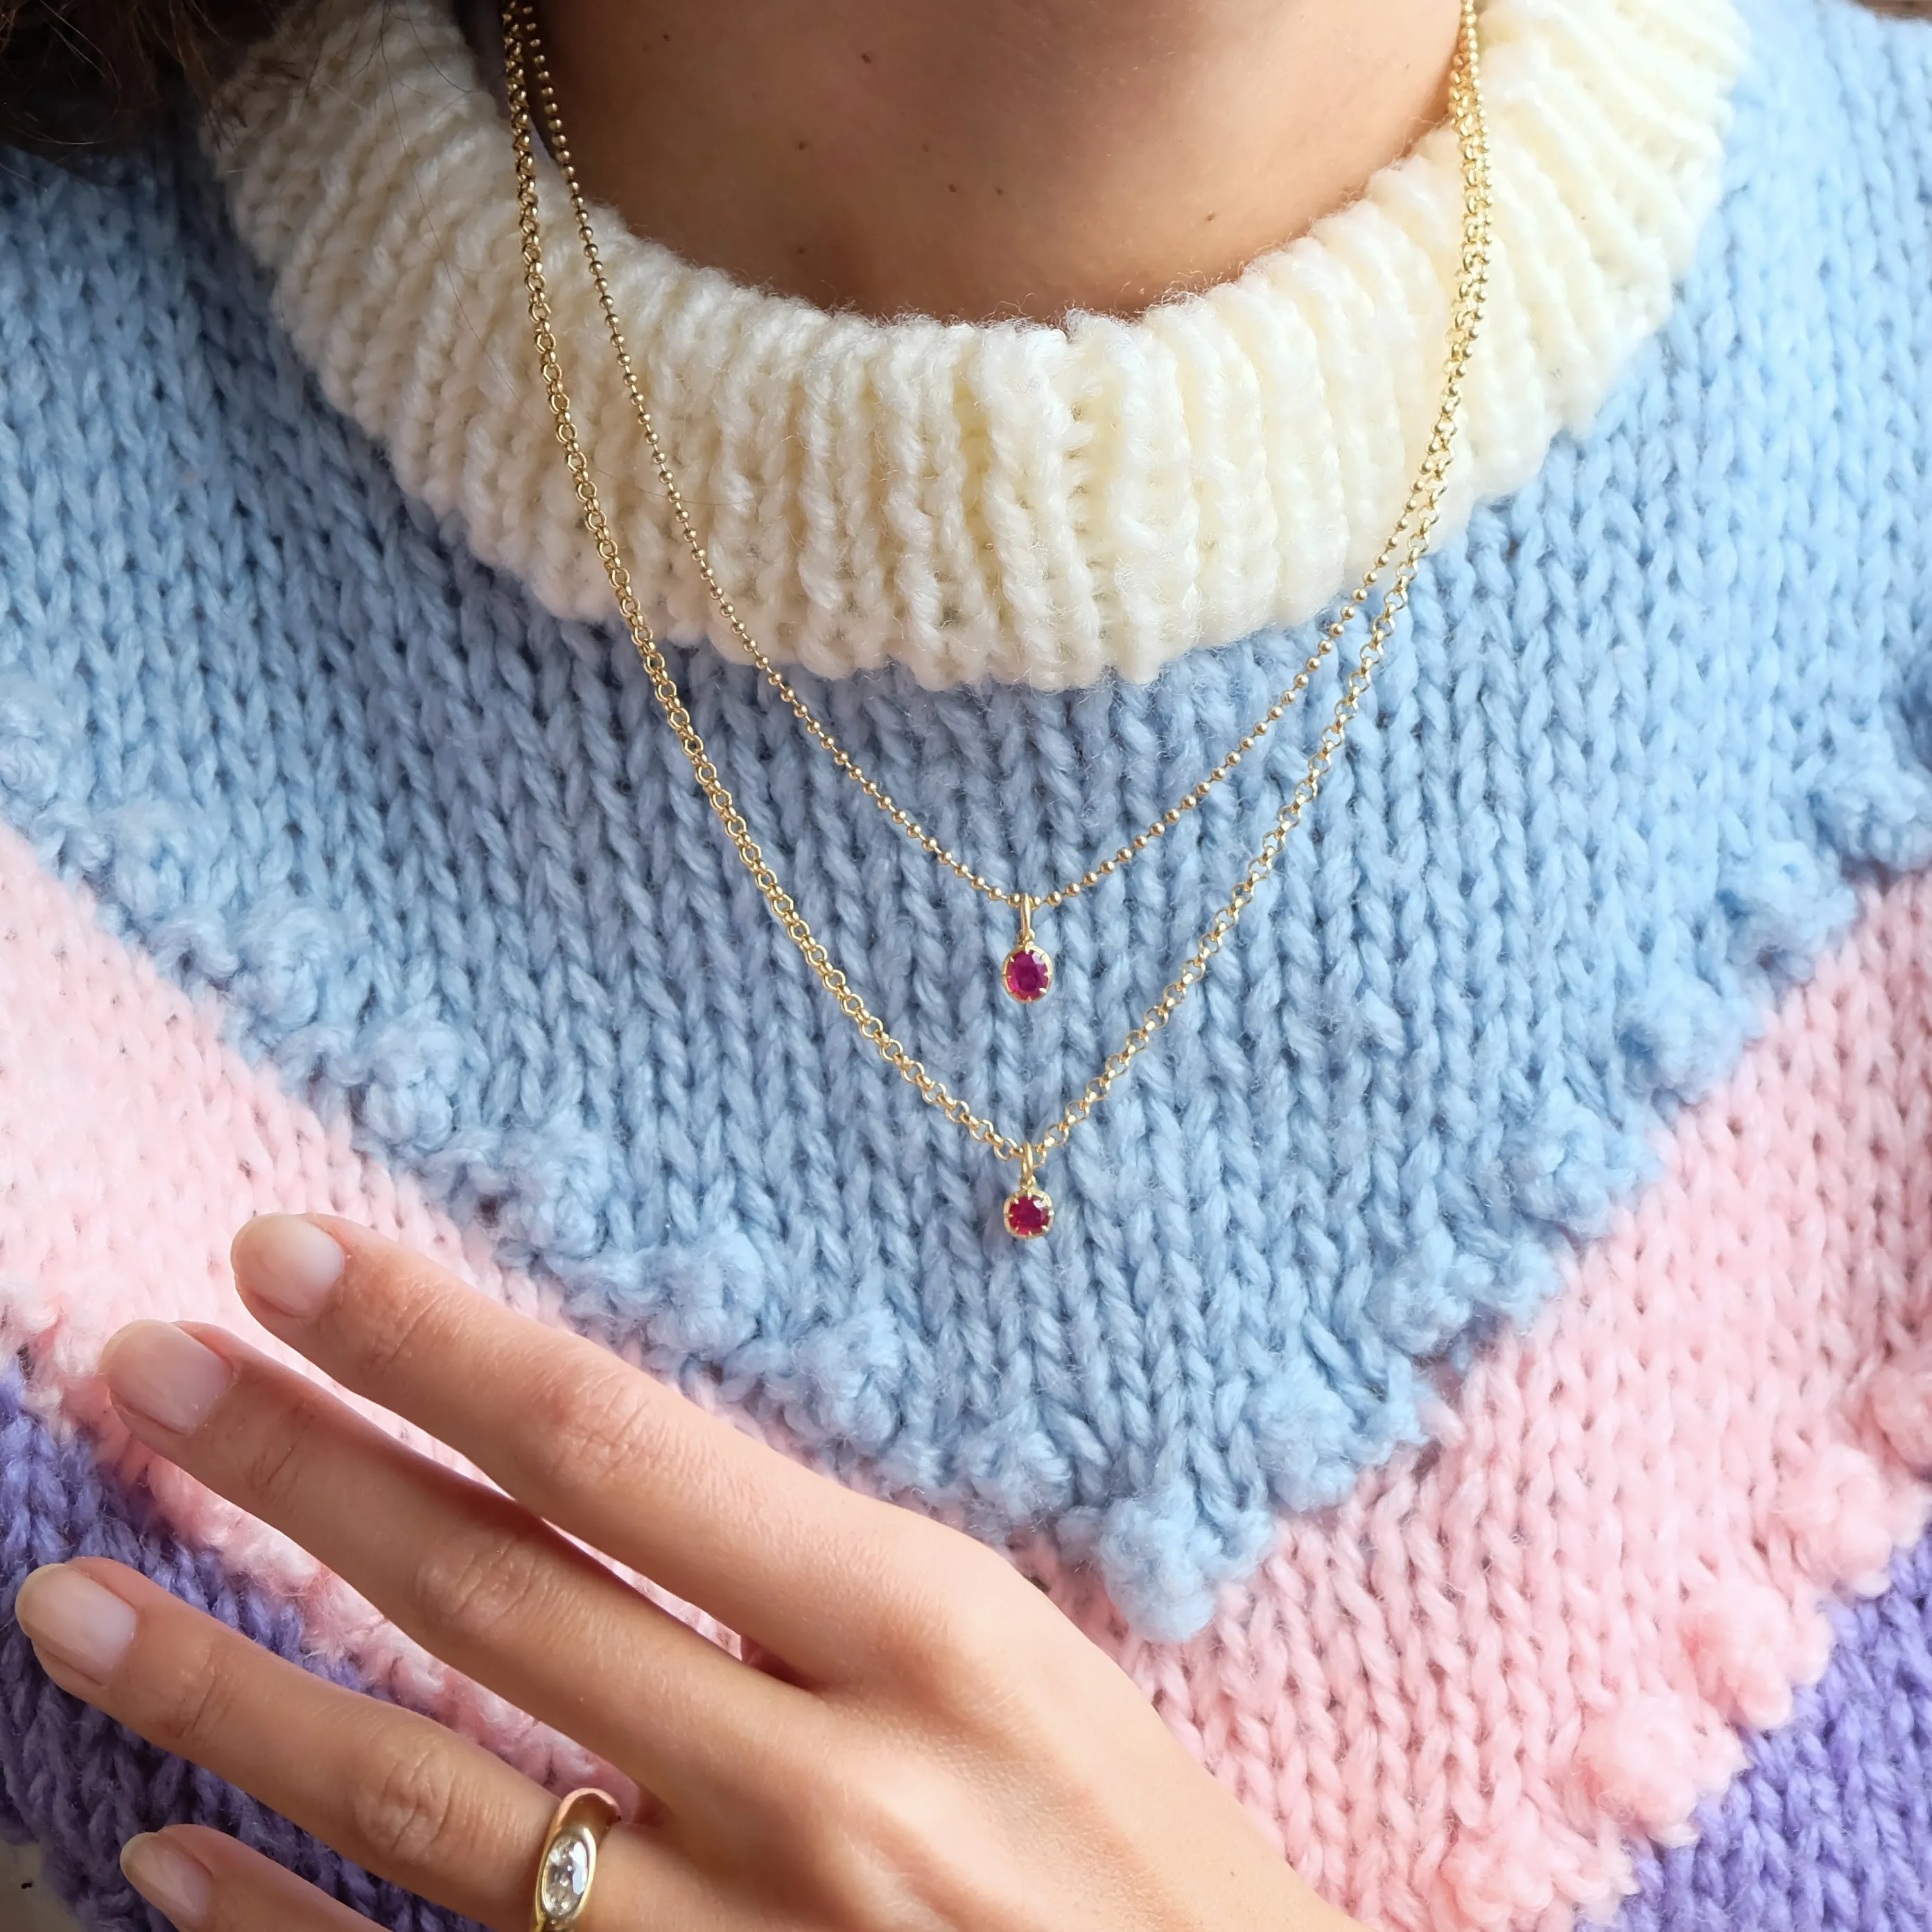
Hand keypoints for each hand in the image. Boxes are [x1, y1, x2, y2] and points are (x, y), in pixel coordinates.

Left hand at [14, 1215, 1356, 1931]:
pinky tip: (161, 1864)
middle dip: (291, 1469)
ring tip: (70, 1593)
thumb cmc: (1146, 1855)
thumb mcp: (1018, 1657)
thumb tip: (592, 1482)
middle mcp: (821, 1776)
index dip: (431, 1341)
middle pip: (493, 1594)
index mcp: (925, 1626)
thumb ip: (817, 1574)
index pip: (616, 1443)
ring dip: (226, 1691)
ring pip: (424, 1803)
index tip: (285, 1258)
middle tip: (134, 1367)